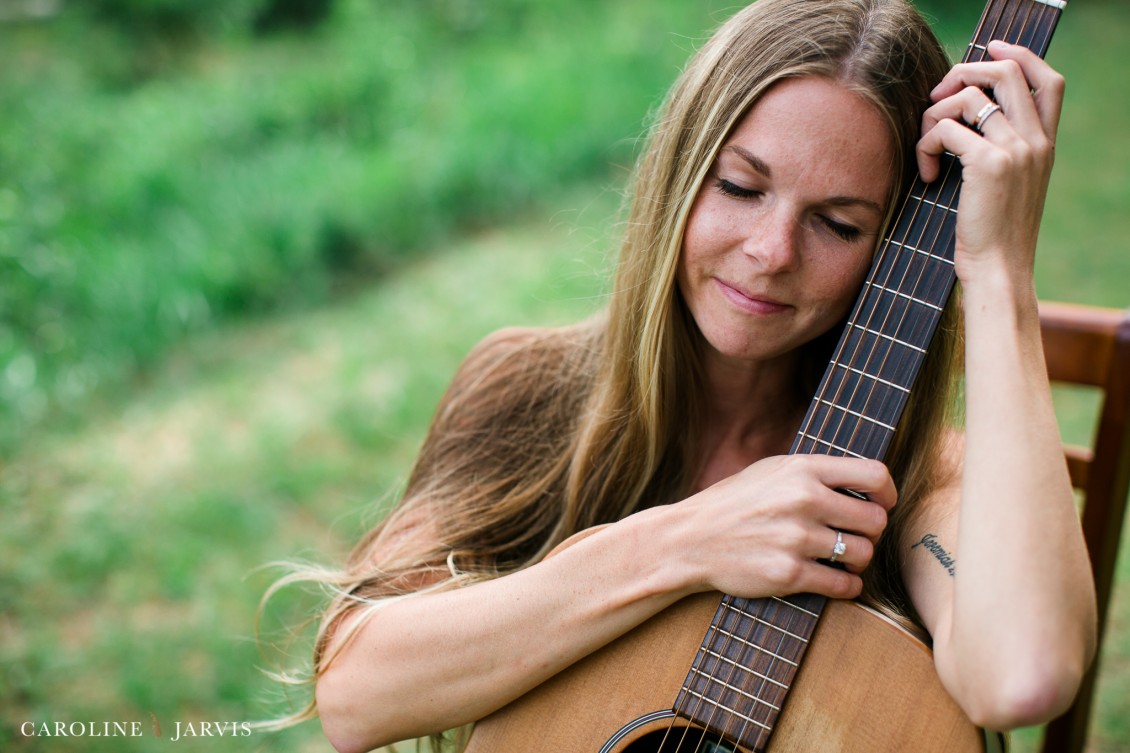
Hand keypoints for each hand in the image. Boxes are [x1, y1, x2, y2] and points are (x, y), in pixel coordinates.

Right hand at [675, 454, 896, 599]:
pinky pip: (844, 585)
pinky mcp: (789, 574)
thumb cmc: (734, 504)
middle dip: (870, 533)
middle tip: (854, 537)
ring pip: (862, 554)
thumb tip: (867, 484)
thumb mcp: (771, 470)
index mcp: (802, 469)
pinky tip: (834, 580)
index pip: (874, 474)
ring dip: (857, 561)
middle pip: (876, 520)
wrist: (690, 539)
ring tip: (840, 559)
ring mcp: (796, 538)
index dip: (888, 493)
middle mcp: (803, 500)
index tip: (882, 504)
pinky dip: (846, 586)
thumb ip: (815, 473)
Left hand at [915, 41, 1063, 286]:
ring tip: (927, 149)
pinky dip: (925, 146)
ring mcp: (1015, 149)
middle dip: (962, 72)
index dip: (1018, 56)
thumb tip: (965, 115)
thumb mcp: (1008, 186)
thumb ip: (1000, 150)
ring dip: (933, 116)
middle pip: (1006, 71)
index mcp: (1045, 144)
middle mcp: (1036, 141)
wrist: (999, 270)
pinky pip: (945, 129)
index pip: (1048, 80)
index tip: (988, 51)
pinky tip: (928, 176)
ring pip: (967, 97)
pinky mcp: (988, 163)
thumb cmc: (992, 235)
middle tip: (936, 99)